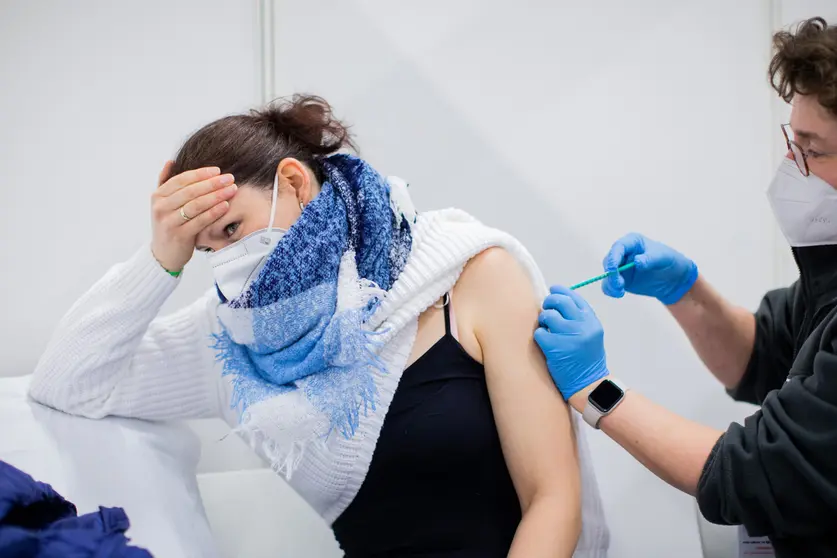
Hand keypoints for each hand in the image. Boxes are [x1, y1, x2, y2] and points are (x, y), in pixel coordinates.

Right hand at [150, 162, 237, 271]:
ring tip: (231, 190)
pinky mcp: (179, 235)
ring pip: (196, 205)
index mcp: (158, 196)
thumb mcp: (163, 203)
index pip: (181, 179)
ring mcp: (169, 222)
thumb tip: (171, 161)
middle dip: (212, 183)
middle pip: (190, 191)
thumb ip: (165, 183)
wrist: (164, 254)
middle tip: (230, 178)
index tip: (218, 170)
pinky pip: (200, 221)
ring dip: (216, 196)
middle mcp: (161, 207)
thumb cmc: (169, 225)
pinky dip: (214, 212)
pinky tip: (225, 206)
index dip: (200, 174)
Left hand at [534, 285, 608, 399]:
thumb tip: (559, 300)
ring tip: (548, 330)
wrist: (589, 385)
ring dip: (544, 321)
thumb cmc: (588, 359)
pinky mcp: (555, 347)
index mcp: (592, 322)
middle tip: (547, 309)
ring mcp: (568, 336)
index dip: (562, 291)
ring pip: (547, 315)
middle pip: (560, 301)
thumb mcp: (591, 334)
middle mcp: (582, 326)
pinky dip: (540, 336)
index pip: (575, 298)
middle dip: (549, 302)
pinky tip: (546, 343)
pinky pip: (540, 332)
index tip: (554, 289)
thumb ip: (580, 318)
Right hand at [602, 233, 697, 304]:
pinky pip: (609, 284)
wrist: (674, 279)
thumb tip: (636, 262)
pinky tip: (619, 294)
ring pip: (607, 274)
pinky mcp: (620, 280)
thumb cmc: (670, 261)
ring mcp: (620, 267)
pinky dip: (611, 290)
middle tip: (620, 285)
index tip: (613, 270)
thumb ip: (650, 259)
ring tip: (620, 292)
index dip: (613, 257)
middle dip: (611, 274)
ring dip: (610, 283)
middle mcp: (623, 253)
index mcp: (632, 242)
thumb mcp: (663, 257)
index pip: (618, 247)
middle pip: (609, 261)